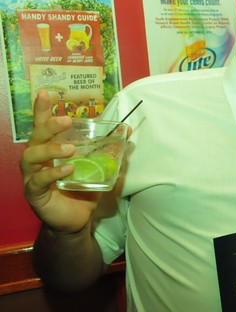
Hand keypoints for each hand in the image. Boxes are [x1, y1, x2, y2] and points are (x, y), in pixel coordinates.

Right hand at [19, 89, 100, 233]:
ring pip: (31, 156)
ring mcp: (32, 176)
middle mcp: (37, 160)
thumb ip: (109, 148)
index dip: (41, 109)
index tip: (45, 93)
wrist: (77, 219)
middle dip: (48, 126)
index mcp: (50, 149)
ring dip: (51, 149)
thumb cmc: (82, 189)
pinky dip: (52, 173)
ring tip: (70, 150)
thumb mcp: (98, 166)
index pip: (42, 125)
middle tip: (66, 121)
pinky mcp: (34, 194)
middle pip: (35, 137)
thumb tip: (128, 129)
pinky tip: (68, 170)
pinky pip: (37, 181)